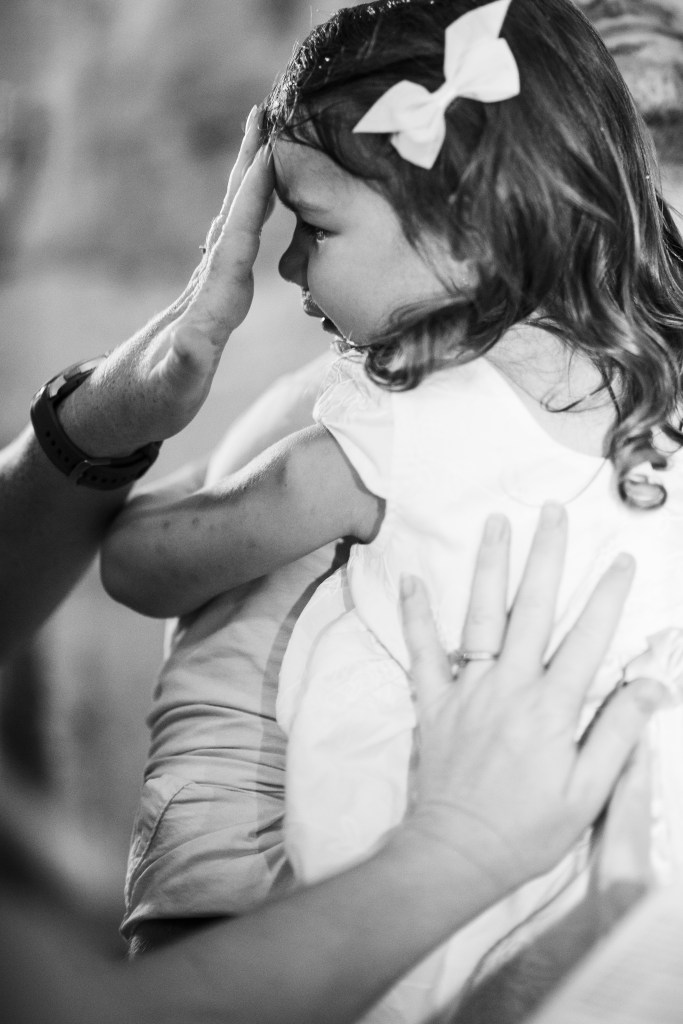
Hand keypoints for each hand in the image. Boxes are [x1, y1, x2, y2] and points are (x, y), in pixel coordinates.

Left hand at [58, 105, 274, 456]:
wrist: (126, 406)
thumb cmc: (154, 400)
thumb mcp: (174, 388)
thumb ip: (186, 364)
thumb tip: (196, 341)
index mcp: (209, 302)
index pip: (235, 240)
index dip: (254, 198)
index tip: (272, 152)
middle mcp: (208, 284)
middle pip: (234, 215)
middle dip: (251, 166)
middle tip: (269, 112)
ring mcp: (207, 286)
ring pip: (234, 222)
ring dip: (251, 181)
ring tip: (269, 142)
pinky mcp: (208, 294)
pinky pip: (236, 241)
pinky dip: (248, 213)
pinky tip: (255, 204)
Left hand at [399, 503, 666, 898]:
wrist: (458, 853)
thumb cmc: (528, 829)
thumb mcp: (589, 792)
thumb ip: (618, 734)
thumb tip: (651, 685)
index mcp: (552, 708)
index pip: (587, 640)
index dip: (608, 597)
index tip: (621, 559)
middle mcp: (511, 686)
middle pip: (533, 610)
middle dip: (547, 557)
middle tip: (553, 513)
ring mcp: (468, 689)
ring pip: (482, 616)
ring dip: (490, 567)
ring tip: (496, 523)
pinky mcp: (434, 701)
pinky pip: (424, 651)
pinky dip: (416, 615)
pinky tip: (412, 579)